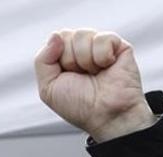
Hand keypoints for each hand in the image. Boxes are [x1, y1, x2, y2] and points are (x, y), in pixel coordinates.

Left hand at [34, 29, 153, 141]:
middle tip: (82, 77)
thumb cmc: (80, 106)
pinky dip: (102, 56)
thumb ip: (42, 60)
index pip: (55, 39)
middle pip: (66, 35)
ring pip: (82, 34)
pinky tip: (107, 67)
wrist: (106, 116)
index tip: (67, 76)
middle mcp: (83, 49)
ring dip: (85, 60)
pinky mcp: (120, 46)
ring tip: (95, 74)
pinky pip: (103, 38)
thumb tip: (55, 36)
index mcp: (65, 57)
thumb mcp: (48, 88)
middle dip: (70, 60)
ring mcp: (101, 47)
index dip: (57, 58)